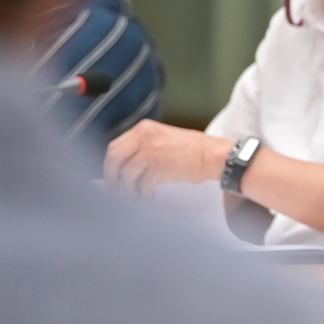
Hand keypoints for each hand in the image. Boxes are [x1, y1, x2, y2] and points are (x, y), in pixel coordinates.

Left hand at [105, 120, 233, 196]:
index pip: (115, 146)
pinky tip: (150, 195)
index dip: (110, 164)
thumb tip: (125, 163)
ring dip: (130, 188)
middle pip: (115, 159)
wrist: (213, 155)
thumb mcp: (164, 136)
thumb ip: (143, 144)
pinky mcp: (159, 169)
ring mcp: (151, 153)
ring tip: (138, 193)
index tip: (111, 174)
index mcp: (144, 129)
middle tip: (114, 189)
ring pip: (127, 175)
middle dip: (112, 177)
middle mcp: (144, 138)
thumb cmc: (194, 149)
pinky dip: (144, 193)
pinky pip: (142, 185)